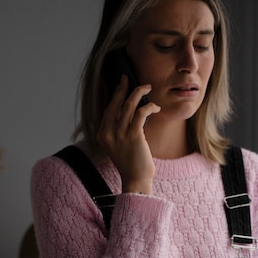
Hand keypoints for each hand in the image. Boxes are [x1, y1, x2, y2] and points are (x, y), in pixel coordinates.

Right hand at [97, 75, 160, 193]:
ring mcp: (119, 134)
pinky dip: (149, 107)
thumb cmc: (131, 163)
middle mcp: (107, 132)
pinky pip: (140, 113)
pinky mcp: (133, 135)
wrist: (136, 179)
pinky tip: (155, 107)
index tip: (121, 86)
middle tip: (127, 78)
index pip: (107, 110)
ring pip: (128, 105)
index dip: (114, 97)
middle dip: (122, 88)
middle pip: (114, 104)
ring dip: (138, 93)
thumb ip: (118, 130)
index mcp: (102, 135)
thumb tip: (129, 112)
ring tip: (147, 87)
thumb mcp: (118, 146)